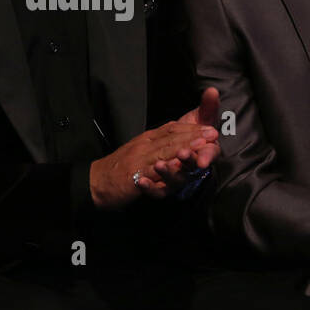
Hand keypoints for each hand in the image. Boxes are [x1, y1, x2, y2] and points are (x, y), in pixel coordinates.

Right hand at [89, 120, 218, 210]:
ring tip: (200, 145)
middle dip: (193, 135)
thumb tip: (179, 142)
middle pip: (171, 137)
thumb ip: (158, 145)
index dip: (191, 128)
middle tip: (213, 134)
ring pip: (164, 151)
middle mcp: (144, 145)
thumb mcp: (140, 151)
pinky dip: (164, 167)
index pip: (171, 129)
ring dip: (183, 147)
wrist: (96, 181)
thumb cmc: (120, 168)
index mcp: (147, 139)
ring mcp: (138, 159)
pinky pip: (151, 171)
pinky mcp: (134, 176)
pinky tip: (176, 166)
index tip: (210, 127)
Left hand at [148, 87, 221, 187]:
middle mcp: (192, 167)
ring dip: (169, 172)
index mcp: (203, 151)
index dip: (207, 156)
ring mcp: (178, 179)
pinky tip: (143, 181)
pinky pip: (157, 191)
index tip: (204, 159)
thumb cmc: (185, 136)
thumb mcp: (197, 119)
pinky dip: (151, 187)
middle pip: (192, 166)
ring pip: (175, 179)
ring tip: (160, 165)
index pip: (210, 154)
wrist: (162, 153)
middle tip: (181, 154)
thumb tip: (212, 90)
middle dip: (187, 160)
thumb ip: (207, 107)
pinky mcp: (163, 188)